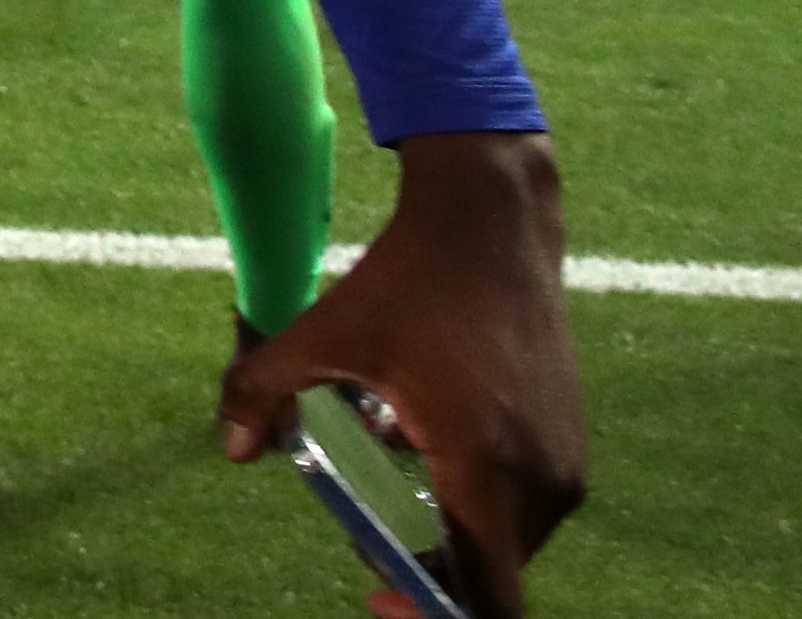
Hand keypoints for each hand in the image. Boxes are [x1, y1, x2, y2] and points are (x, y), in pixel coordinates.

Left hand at [220, 133, 585, 617]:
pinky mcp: (570, 443)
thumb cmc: (408, 279)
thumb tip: (231, 451)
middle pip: (493, 577)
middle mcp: (541, 480)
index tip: (381, 596)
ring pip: (508, 542)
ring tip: (391, 480)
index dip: (434, 615)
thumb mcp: (321, 332)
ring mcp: (564, 463)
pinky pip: (522, 504)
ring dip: (452, 533)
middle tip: (371, 552)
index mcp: (484, 467)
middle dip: (431, 575)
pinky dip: (474, 497)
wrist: (491, 223)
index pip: (488, 599)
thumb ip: (264, 390)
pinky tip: (421, 443)